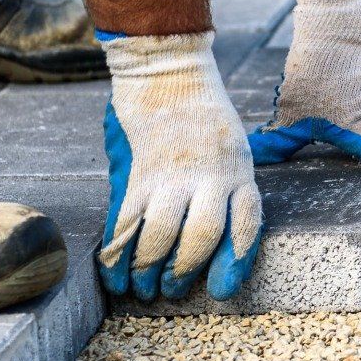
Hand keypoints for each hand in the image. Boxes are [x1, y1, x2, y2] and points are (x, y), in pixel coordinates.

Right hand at [99, 32, 262, 300]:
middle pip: (202, 237)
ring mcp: (172, 176)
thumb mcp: (230, 146)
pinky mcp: (138, 174)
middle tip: (171, 290)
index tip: (223, 290)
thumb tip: (206, 240)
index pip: (245, 224)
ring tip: (142, 289)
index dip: (236, 261)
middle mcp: (209, 177)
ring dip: (149, 269)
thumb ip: (222, 188)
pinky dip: (118, 256)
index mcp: (238, 172)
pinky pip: (126, 223)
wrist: (169, 69)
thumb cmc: (202, 112)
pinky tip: (115, 277)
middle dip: (185, 272)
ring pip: (162, 236)